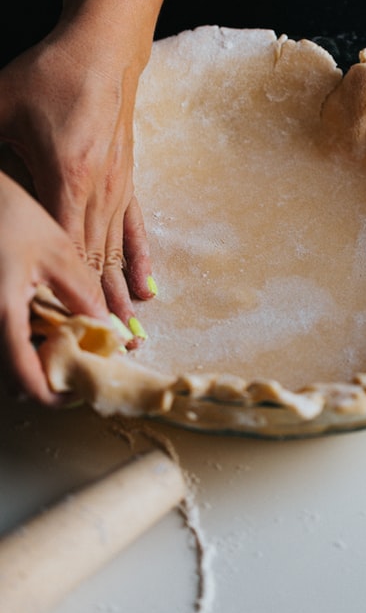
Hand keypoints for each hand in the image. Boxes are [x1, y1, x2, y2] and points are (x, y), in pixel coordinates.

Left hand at [0, 23, 153, 324]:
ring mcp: (117, 187)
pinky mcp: (126, 179)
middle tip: (103, 354)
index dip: (63, 293)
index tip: (63, 331)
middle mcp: (97, 191)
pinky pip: (135, 229)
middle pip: (94, 261)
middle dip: (96, 310)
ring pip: (116, 252)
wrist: (103, 49)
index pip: (63, 249)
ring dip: (120, 296)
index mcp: (65, 178)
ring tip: (130, 336)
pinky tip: (147, 289)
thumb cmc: (51, 74)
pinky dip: (139, 261)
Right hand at [0, 171, 110, 403]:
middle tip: (76, 367)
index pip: (26, 379)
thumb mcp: (57, 253)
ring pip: (5, 359)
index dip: (54, 395)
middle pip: (13, 377)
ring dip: (33, 361)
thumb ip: (82, 295)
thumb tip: (108, 330)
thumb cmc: (11, 216)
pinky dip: (21, 342)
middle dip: (45, 379)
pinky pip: (2, 339)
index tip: (79, 391)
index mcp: (3, 314)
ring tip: (64, 344)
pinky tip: (40, 324)